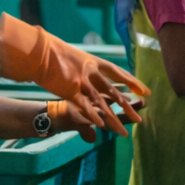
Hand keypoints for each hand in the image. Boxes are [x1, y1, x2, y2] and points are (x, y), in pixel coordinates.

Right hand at [0, 14, 149, 137]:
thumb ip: (89, 71)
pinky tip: (102, 126)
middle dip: (128, 107)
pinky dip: (93, 116)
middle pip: (114, 92)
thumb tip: (96, 71)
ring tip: (124, 132)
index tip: (146, 91)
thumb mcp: (77, 61)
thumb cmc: (56, 56)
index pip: (119, 73)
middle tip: (140, 118)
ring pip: (102, 104)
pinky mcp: (70, 91)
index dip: (132, 82)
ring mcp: (82, 82)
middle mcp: (92, 72)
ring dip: (113, 119)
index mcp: (95, 62)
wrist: (38, 53)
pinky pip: (84, 106)